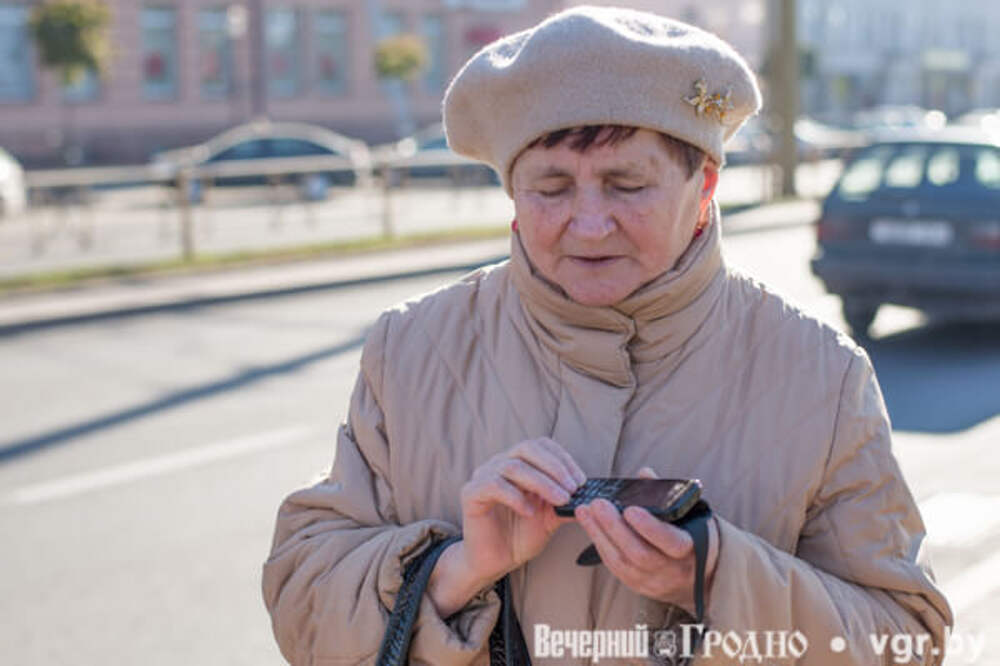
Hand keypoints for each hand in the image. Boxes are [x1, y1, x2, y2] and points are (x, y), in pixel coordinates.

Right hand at [427, 438, 585, 616]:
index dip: (562, 459)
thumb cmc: (519, 536)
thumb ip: (566, 502)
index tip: (581, 480)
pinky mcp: (471, 493)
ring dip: (541, 482)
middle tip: (572, 488)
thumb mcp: (550, 517)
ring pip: (513, 466)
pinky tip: (529, 512)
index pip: (541, 446)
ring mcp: (483, 476)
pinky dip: (515, 497)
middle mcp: (500, 464)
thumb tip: (592, 495)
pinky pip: (494, 485)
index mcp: (519, 464)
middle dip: (554, 467)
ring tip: (560, 501)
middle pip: (526, 448)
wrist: (494, 562)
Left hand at [574, 467, 718, 616]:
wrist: (700, 576)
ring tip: (585, 511)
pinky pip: (615, 568)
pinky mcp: (639, 587)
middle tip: (598, 504)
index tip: (630, 509)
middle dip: (614, 527)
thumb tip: (644, 473)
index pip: (671, 542)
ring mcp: (654, 582)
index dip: (649, 527)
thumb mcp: (690, 515)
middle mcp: (672, 570)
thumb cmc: (692, 535)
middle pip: (639, 554)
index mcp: (691, 549)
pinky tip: (591, 527)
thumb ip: (667, 495)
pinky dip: (601, 545)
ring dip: (600, 535)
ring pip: (622, 563)